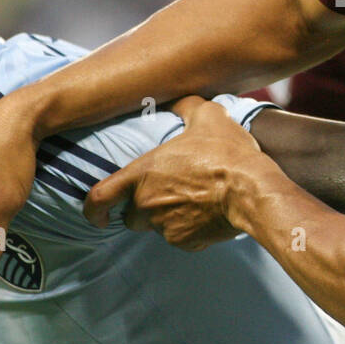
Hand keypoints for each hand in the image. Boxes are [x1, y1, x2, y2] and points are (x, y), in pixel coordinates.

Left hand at [83, 97, 267, 249]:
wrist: (252, 191)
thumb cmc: (225, 153)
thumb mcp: (207, 116)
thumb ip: (185, 106)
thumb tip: (180, 100)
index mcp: (142, 174)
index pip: (100, 197)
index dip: (92, 209)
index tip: (96, 215)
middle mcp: (147, 204)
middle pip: (131, 216)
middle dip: (142, 209)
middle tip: (167, 193)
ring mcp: (166, 227)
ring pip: (157, 227)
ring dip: (167, 217)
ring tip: (194, 199)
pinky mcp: (186, 243)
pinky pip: (181, 238)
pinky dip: (189, 228)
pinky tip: (209, 212)